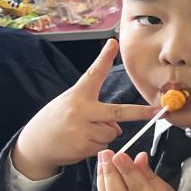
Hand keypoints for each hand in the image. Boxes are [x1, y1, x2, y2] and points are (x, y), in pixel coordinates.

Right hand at [11, 40, 158, 181]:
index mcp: (78, 95)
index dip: (104, 58)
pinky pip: (103, 145)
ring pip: (112, 132)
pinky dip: (97, 145)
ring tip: (85, 132)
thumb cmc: (57, 121)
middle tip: (157, 111)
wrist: (34, 145)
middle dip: (140, 112)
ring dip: (105, 134)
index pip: (93, 73)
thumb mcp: (71, 106)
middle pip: (118, 111)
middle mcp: (81, 110)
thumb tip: (117, 126)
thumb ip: (94, 110)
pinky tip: (80, 142)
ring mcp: (82, 130)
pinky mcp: (82, 146)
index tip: (113, 43)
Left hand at [97, 150, 184, 190]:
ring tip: (102, 160)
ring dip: (103, 177)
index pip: (138, 189)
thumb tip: (139, 157)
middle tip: (105, 153)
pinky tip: (103, 174)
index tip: (119, 155)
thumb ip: (149, 176)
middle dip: (110, 172)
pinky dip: (102, 187)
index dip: (127, 171)